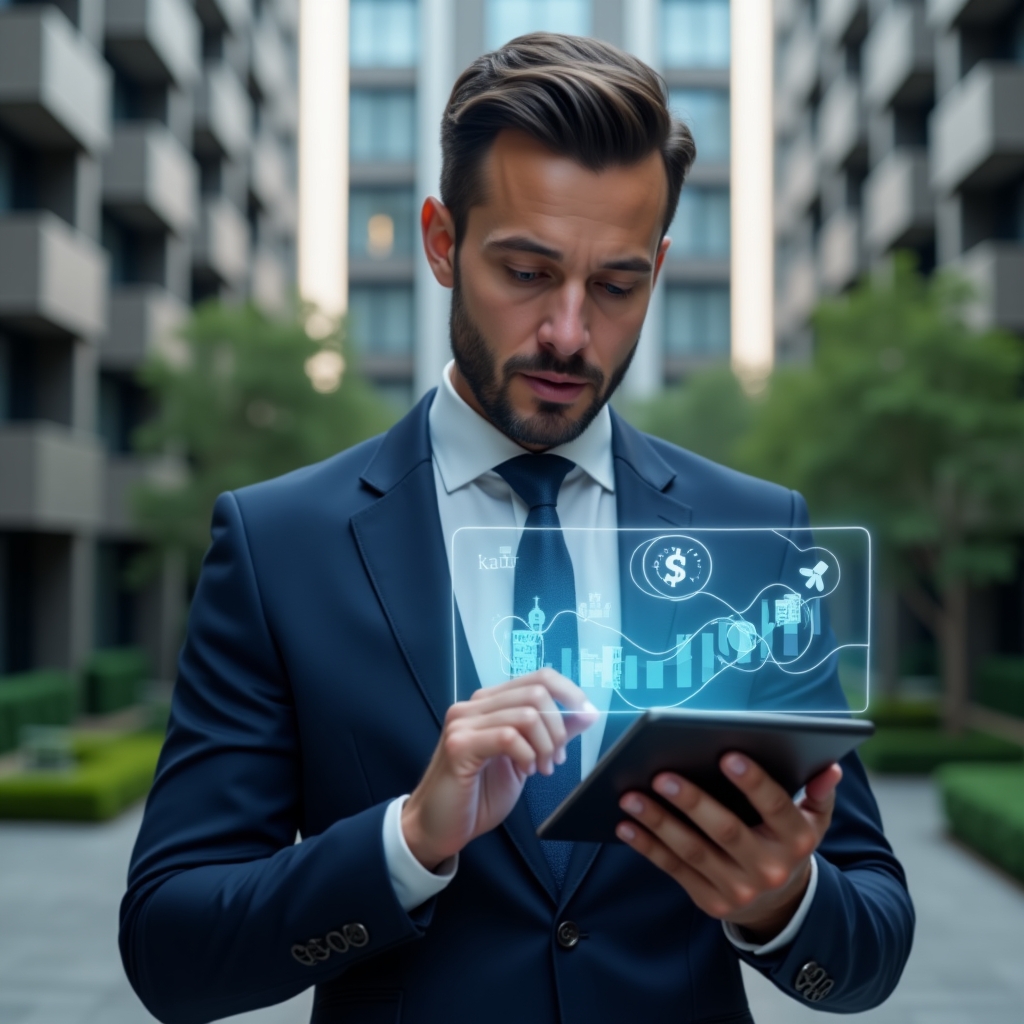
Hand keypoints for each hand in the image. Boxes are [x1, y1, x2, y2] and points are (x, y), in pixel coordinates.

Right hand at [402, 670, 597, 870]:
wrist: (438, 827)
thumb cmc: (478, 795)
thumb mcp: (526, 760)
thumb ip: (551, 734)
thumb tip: (585, 713)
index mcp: (491, 702)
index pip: (539, 677)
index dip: (570, 693)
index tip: (588, 717)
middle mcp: (475, 705)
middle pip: (537, 692)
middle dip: (559, 728)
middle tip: (556, 758)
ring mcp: (464, 722)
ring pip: (527, 714)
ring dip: (546, 746)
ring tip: (542, 769)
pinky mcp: (460, 745)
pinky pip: (509, 737)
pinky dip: (527, 755)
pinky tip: (525, 771)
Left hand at [616, 754, 842, 942]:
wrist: (781, 905)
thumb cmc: (787, 842)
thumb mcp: (812, 821)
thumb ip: (819, 793)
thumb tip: (830, 767)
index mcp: (796, 839)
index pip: (776, 807)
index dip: (753, 782)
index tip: (727, 754)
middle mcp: (769, 868)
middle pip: (727, 831)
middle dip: (692, 801)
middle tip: (660, 774)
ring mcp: (738, 889)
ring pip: (693, 852)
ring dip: (659, 823)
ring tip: (630, 795)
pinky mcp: (710, 902)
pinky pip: (674, 870)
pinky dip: (647, 847)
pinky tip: (626, 825)